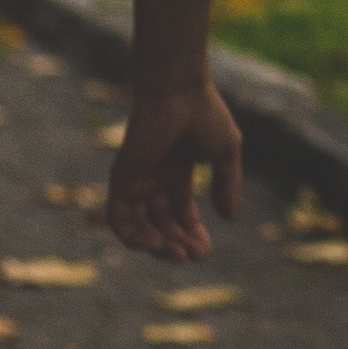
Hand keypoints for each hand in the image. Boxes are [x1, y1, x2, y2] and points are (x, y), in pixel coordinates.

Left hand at [108, 83, 243, 261]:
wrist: (178, 91)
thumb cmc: (204, 113)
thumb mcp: (226, 154)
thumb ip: (227, 185)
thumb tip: (228, 218)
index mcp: (175, 170)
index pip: (179, 211)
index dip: (193, 232)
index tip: (206, 250)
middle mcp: (152, 177)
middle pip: (160, 223)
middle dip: (178, 243)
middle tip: (195, 256)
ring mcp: (135, 179)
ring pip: (139, 226)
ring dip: (158, 246)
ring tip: (179, 254)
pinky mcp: (121, 179)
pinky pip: (119, 219)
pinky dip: (134, 238)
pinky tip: (156, 245)